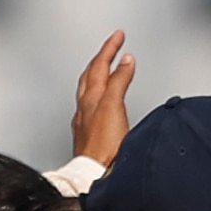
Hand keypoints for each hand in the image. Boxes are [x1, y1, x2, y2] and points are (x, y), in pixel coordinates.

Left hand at [69, 32, 135, 168]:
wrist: (94, 174)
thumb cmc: (103, 147)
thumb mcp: (113, 106)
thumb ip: (119, 81)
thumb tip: (125, 61)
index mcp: (91, 97)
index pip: (100, 65)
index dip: (110, 48)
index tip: (119, 36)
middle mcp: (85, 107)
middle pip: (91, 74)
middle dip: (102, 58)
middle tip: (113, 46)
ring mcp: (85, 120)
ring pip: (90, 89)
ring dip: (99, 74)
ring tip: (108, 67)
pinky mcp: (90, 134)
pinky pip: (92, 105)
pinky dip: (101, 94)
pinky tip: (104, 100)